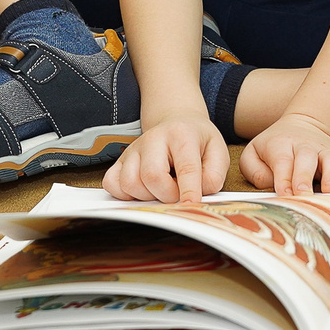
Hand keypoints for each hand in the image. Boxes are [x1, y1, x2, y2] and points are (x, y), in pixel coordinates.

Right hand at [105, 110, 224, 202]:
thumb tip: (194, 197)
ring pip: (130, 183)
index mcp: (181, 134)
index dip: (189, 191)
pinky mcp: (120, 160)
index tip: (191, 206)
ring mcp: (133, 149)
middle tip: (178, 193)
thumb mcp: (218, 152)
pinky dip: (125, 194)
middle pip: (152, 176)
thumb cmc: (198, 142)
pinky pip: (111, 183)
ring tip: (162, 190)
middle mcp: (153, 138)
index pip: (185, 167)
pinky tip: (143, 190)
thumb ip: (213, 176)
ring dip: (147, 196)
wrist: (178, 123)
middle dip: (167, 195)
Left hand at [239, 113, 329, 196]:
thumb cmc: (274, 147)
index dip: (283, 178)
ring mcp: (325, 152)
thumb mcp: (253, 153)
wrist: (303, 125)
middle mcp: (305, 147)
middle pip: (306, 159)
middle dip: (304, 178)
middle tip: (303, 195)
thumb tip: (269, 186)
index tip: (284, 194)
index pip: (282, 161)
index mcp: (281, 145)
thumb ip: (254, 170)